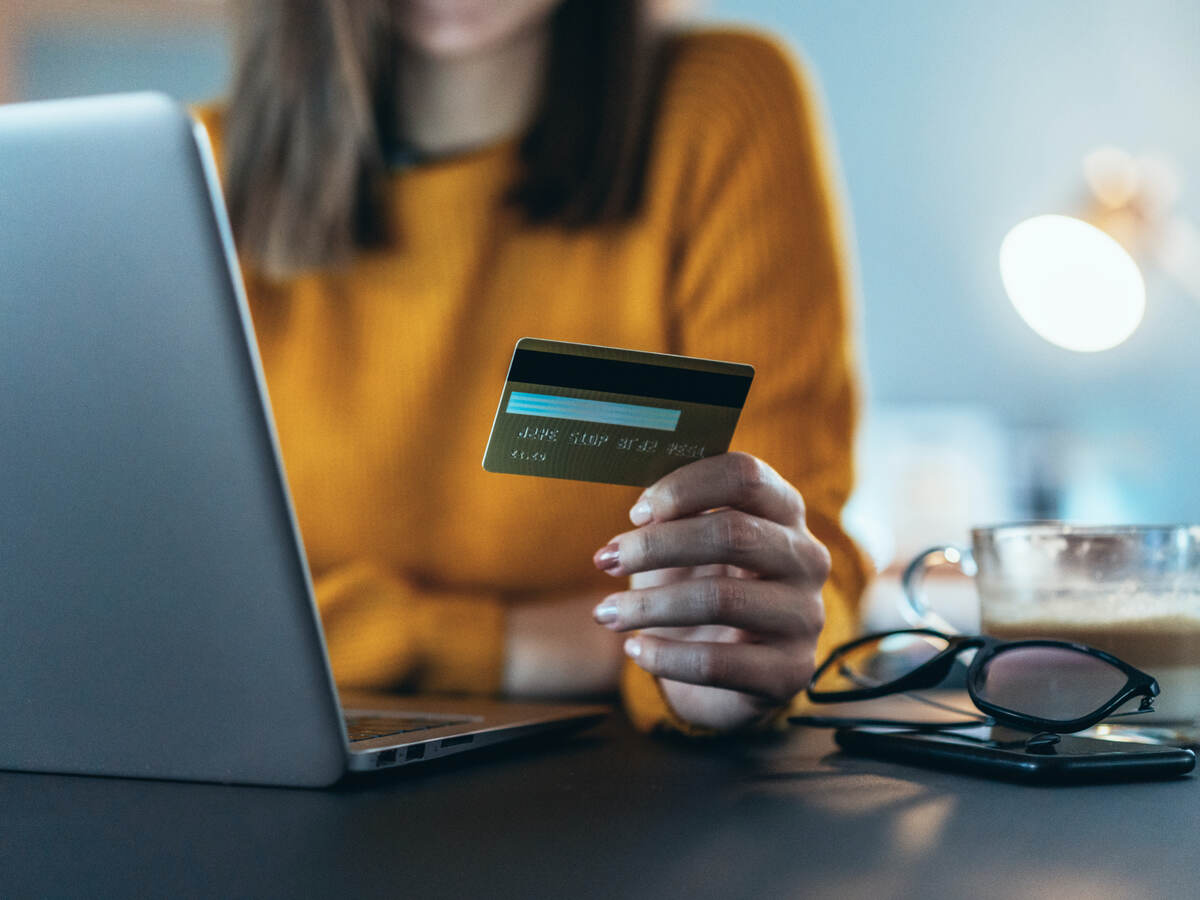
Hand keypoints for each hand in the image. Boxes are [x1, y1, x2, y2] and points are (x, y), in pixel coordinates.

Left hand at [591, 452, 829, 730]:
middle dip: (657, 546)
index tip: (635, 513)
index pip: (744, 476)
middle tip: (605, 560)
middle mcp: (806, 558)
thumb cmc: (697, 586)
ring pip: (722, 599)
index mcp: (783, 510)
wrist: (720, 668)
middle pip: (732, 534)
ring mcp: (804, 616)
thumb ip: (671, 518)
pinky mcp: (789, 671)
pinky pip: (717, 663)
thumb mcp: (685, 545)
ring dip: (649, 605)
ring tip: (607, 613)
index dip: (685, 488)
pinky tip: (634, 650)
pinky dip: (664, 656)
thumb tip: (642, 514)